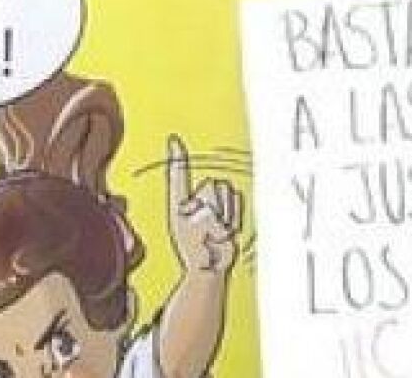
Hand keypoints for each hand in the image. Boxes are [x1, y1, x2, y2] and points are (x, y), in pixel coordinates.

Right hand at [165, 134, 241, 276]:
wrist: (206, 270)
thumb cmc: (193, 243)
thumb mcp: (180, 220)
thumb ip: (184, 193)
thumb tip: (190, 168)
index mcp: (178, 211)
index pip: (177, 180)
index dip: (176, 160)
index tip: (174, 141)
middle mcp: (193, 216)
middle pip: (212, 185)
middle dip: (213, 194)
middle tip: (208, 216)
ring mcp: (212, 222)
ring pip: (226, 192)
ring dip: (225, 202)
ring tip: (217, 222)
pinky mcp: (228, 227)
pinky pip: (236, 202)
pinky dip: (235, 209)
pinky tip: (227, 224)